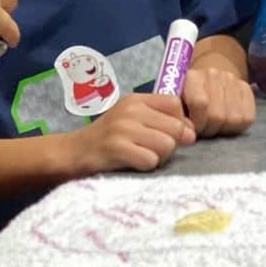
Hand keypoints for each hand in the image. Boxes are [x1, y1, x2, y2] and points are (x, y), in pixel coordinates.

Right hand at [65, 93, 195, 173]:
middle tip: (149, 149)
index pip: (175, 104)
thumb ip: (161, 121)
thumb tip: (191, 134)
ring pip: (167, 146)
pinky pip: (151, 160)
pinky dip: (145, 166)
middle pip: (176, 128)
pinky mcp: (117, 149)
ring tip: (140, 156)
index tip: (164, 133)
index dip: (178, 122)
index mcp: (136, 100)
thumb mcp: (132, 120)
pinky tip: (132, 163)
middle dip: (169, 144)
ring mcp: (122, 129)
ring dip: (158, 157)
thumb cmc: (109, 138)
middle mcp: (130, 110)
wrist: (74, 153)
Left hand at [182, 66, 255, 137]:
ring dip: (223, 129)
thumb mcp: (175, 104)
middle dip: (208, 129)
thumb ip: (177, 116)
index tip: (191, 129)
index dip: (197, 123)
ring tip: (213, 124)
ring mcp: (232, 80)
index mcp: (192, 76)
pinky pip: (248, 118)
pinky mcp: (246, 89)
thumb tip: (188, 131)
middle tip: (203, 128)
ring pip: (234, 119)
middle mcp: (214, 75)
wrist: (205, 79)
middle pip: (217, 116)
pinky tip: (226, 122)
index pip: (200, 103)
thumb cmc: (185, 97)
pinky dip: (237, 126)